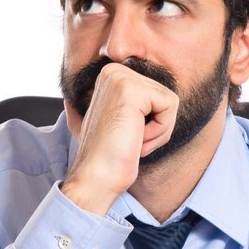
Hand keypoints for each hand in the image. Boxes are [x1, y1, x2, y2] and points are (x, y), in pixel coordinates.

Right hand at [61, 62, 177, 214]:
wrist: (96, 177)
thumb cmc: (106, 157)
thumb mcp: (106, 124)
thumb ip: (104, 108)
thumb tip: (78, 103)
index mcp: (111, 76)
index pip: (157, 94)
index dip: (151, 122)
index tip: (127, 136)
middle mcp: (114, 71)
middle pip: (166, 95)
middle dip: (157, 126)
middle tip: (129, 140)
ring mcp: (121, 78)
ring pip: (170, 101)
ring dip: (158, 130)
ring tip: (131, 140)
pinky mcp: (131, 90)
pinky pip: (170, 105)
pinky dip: (160, 130)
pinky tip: (136, 139)